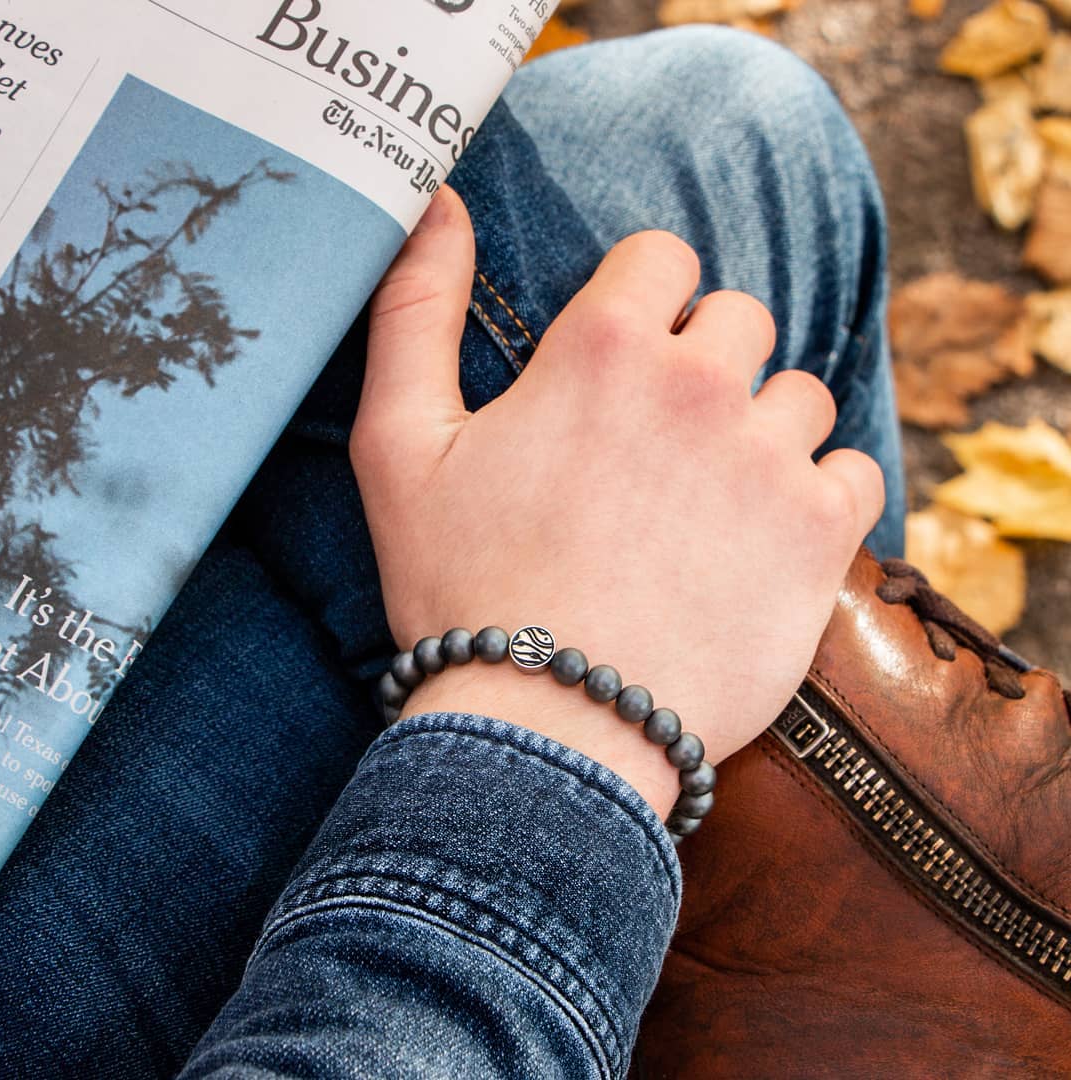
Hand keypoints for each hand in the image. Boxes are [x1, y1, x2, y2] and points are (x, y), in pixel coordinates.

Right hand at [350, 186, 883, 819]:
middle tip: (661, 442)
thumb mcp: (397, 446)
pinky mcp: (819, 533)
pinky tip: (766, 537)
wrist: (548, 726)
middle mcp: (700, 383)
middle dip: (706, 360)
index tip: (626, 356)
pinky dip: (821, 493)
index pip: (663, 256)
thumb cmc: (462, 588)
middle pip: (741, 318)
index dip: (645, 300)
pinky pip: (852, 470)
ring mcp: (769, 457)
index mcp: (603, 349)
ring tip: (710, 500)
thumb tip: (436, 202)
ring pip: (800, 393)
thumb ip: (414, 311)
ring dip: (763, 429)